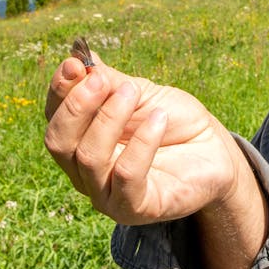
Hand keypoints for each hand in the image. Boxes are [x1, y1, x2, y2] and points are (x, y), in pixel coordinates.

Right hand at [43, 51, 247, 226]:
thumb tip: (79, 59)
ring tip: (133, 91)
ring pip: (89, 158)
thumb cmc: (172, 121)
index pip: (54, 118)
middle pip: (59, 142)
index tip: (75, 64)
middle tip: (100, 79)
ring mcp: (106, 195)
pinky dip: (141, 143)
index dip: (60, 91)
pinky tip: (159, 118)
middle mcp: (84, 172)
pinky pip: (127, 176)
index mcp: (80, 141)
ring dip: (110, 119)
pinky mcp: (135, 208)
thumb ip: (107, 81)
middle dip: (76, 107)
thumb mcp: (139, 94)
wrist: (214, 150)